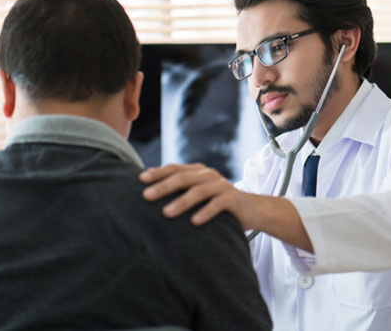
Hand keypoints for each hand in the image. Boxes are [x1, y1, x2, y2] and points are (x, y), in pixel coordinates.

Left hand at [139, 163, 264, 229]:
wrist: (251, 210)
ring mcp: (222, 185)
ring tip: (165, 213)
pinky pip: (218, 204)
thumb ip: (179, 192)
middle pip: (183, 178)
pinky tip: (194, 221)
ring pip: (198, 191)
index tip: (140, 180)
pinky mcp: (233, 199)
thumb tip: (147, 194)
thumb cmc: (215, 204)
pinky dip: (205, 212)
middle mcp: (208, 175)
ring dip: (181, 202)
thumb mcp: (197, 195)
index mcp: (197, 171)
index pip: (174, 169)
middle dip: (163, 187)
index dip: (157, 173)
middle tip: (146, 196)